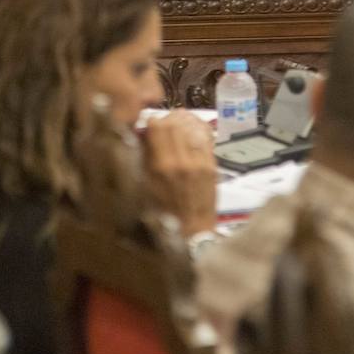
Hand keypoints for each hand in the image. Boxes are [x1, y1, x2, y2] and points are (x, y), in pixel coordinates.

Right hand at [143, 111, 216, 236]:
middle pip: (175, 122)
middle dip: (167, 119)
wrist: (192, 233)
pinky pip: (206, 137)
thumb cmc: (163, 214)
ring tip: (177, 125)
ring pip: (192, 126)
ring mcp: (200, 162)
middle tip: (163, 125)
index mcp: (162, 167)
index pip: (158, 125)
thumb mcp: (143, 188)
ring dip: (183, 122)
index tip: (149, 127)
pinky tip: (192, 132)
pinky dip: (198, 130)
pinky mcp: (212, 166)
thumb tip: (141, 135)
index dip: (152, 122)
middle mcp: (182, 161)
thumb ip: (142, 159)